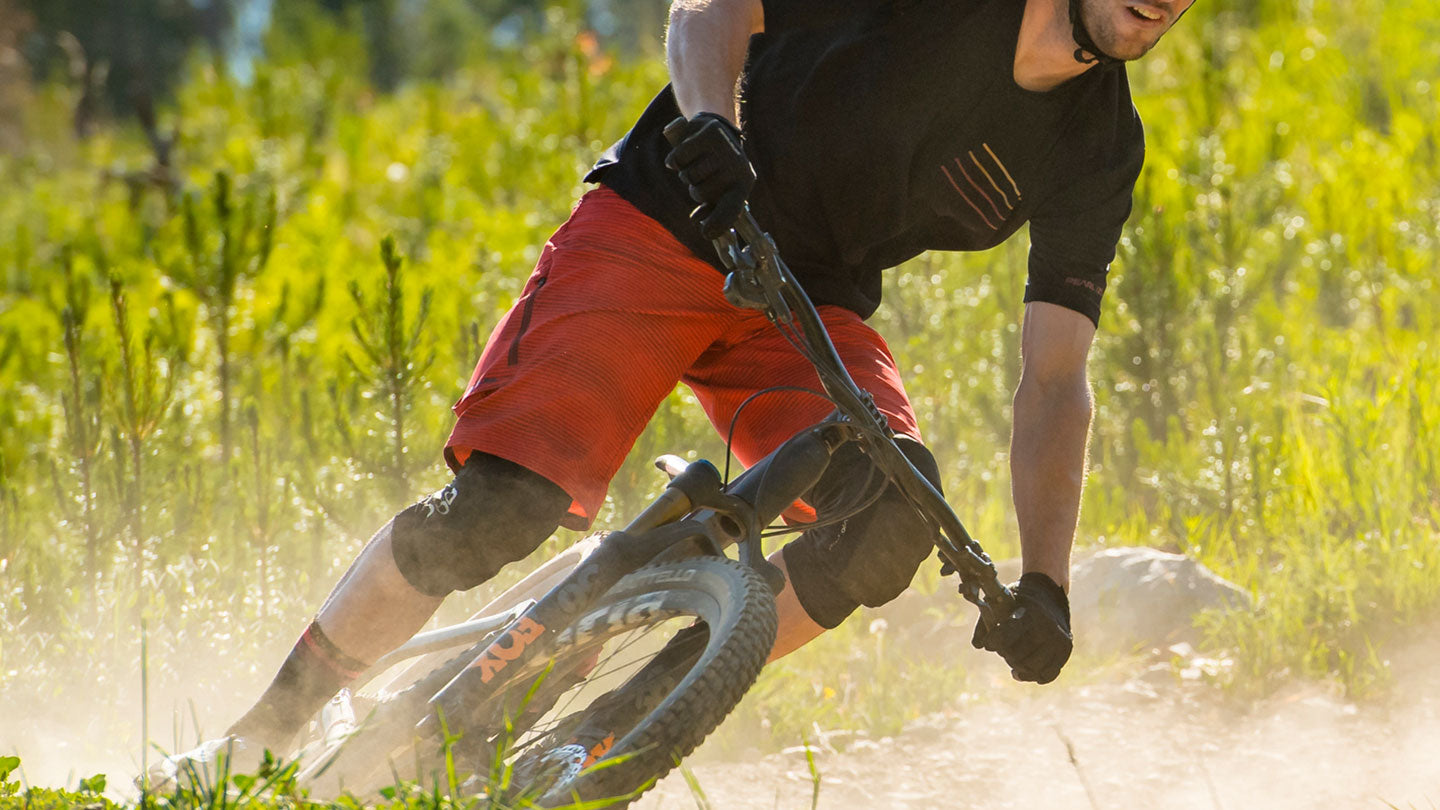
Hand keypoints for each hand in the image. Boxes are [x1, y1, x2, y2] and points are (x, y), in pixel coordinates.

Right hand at [663, 112, 755, 238]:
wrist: (715, 127)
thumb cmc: (716, 165)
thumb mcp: (720, 186)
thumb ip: (712, 209)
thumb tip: (703, 228)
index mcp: (744, 183)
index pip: (731, 209)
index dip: (718, 223)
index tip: (706, 232)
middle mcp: (737, 166)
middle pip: (700, 194)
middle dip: (694, 188)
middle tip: (701, 175)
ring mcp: (724, 149)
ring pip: (689, 177)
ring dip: (685, 173)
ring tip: (696, 162)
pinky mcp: (709, 133)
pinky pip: (679, 159)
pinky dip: (674, 160)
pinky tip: (683, 153)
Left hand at [971, 572, 1071, 683]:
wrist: (1049, 592)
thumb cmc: (1020, 599)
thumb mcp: (1002, 602)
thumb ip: (986, 622)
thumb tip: (979, 645)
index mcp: (1030, 613)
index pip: (1006, 636)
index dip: (994, 642)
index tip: (990, 643)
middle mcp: (1047, 627)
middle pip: (1018, 656)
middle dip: (1006, 654)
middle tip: (1003, 649)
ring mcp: (1058, 639)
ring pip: (1032, 668)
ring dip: (1019, 667)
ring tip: (1012, 661)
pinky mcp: (1065, 649)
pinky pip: (1048, 674)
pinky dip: (1034, 676)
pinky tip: (1022, 672)